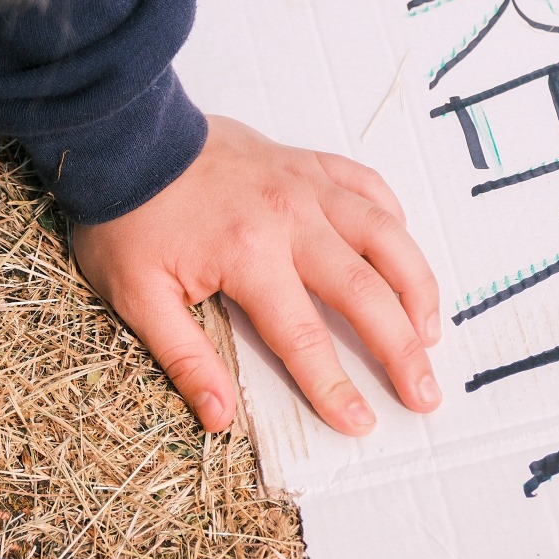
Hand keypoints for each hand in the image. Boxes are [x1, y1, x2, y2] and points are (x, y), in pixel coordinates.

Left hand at [72, 115, 440, 435]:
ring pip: (385, 235)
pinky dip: (394, 217)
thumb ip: (184, 359)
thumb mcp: (137, 296)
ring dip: (416, 285)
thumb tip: (219, 418)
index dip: (335, 386)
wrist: (125, 137)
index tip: (362, 422)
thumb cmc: (128, 218)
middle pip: (365, 292)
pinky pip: (369, 185)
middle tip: (425, 392)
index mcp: (249, 257)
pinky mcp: (309, 162)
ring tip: (432, 330)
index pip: (304, 338)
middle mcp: (292, 219)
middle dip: (401, 349)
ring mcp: (307, 186)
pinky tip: (403, 249)